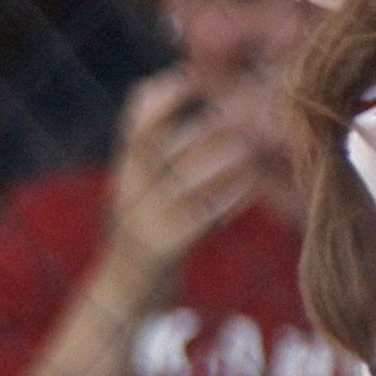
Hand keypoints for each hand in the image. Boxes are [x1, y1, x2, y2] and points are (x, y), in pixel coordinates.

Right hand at [101, 71, 273, 277]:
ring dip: (222, 155)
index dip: (167, 94)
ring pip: (184, 176)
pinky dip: (227, 195)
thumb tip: (204, 113)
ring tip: (251, 144)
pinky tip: (251, 183)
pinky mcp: (161, 247)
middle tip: (246, 108)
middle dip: (209, 122)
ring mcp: (142, 219)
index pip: (137, 120)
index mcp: (125, 169)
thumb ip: (163, 156)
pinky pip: (198, 215)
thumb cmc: (148, 234)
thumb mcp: (143, 190)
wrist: (123, 296)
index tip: (201, 79)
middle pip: (167, 143)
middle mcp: (128, 189)